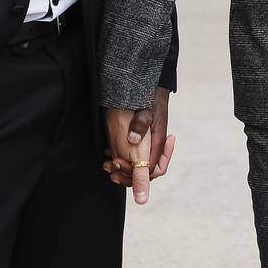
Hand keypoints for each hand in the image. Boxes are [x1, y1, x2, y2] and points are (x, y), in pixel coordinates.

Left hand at [104, 89, 174, 205]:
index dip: (137, 174)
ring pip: (136, 169)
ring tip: (108, 165)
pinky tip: (108, 159)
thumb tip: (133, 140)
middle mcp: (153, 148)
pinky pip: (131, 162)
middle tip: (112, 165)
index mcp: (158, 142)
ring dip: (122, 171)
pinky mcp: (137, 145)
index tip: (119, 164)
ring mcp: (146, 148)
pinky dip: (120, 164)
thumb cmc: (151, 101)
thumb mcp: (146, 110)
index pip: (153, 169)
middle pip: (144, 173)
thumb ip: (141, 125)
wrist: (150, 92)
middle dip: (127, 175)